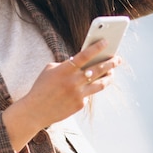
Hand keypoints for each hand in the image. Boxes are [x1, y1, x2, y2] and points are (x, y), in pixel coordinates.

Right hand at [2, 39, 120, 150]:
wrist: (35, 110)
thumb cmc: (41, 87)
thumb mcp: (50, 70)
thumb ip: (66, 65)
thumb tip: (83, 62)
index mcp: (65, 69)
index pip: (85, 55)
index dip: (97, 47)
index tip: (106, 42)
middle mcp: (73, 81)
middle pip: (98, 69)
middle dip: (110, 62)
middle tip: (117, 58)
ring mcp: (78, 93)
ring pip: (100, 83)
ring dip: (108, 76)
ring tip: (112, 72)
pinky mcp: (80, 104)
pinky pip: (89, 94)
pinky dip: (91, 89)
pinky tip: (92, 86)